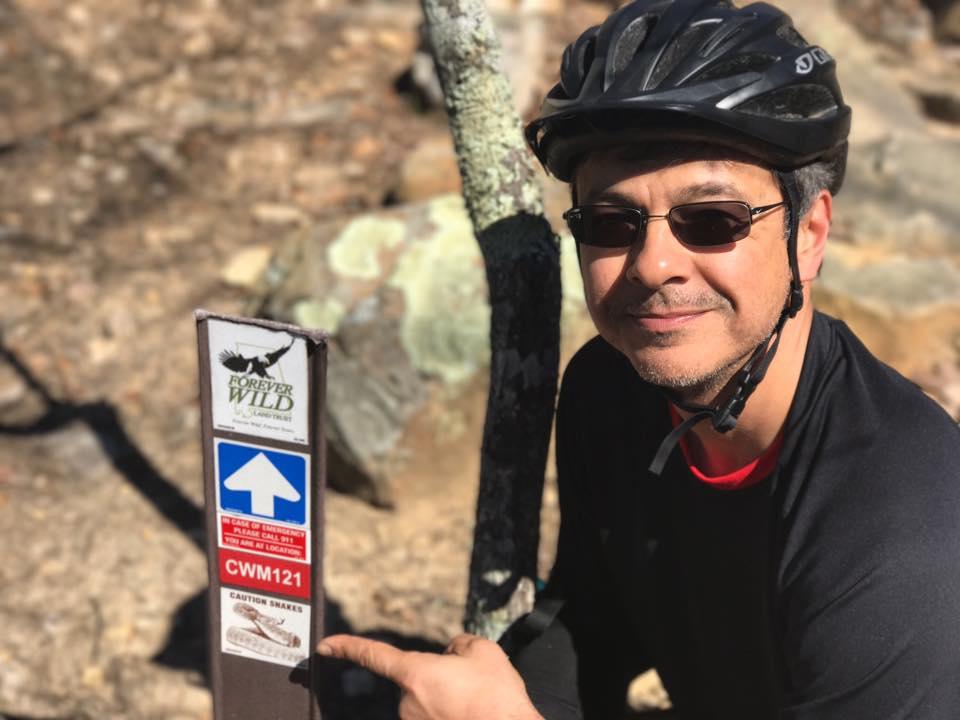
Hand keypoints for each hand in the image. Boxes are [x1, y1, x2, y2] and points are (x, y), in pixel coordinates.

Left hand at [318, 633, 542, 719]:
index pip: (374, 655)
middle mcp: (408, 703)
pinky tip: (471, 715)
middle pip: (417, 680)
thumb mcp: (484, 651)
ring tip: (476, 706)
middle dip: (438, 678)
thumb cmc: (497, 697)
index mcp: (416, 674)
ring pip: (427, 703)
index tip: (326, 645)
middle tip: (472, 687)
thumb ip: (459, 644)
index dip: (349, 647)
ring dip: (446, 701)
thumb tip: (451, 653)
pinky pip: (435, 717)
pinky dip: (450, 714)